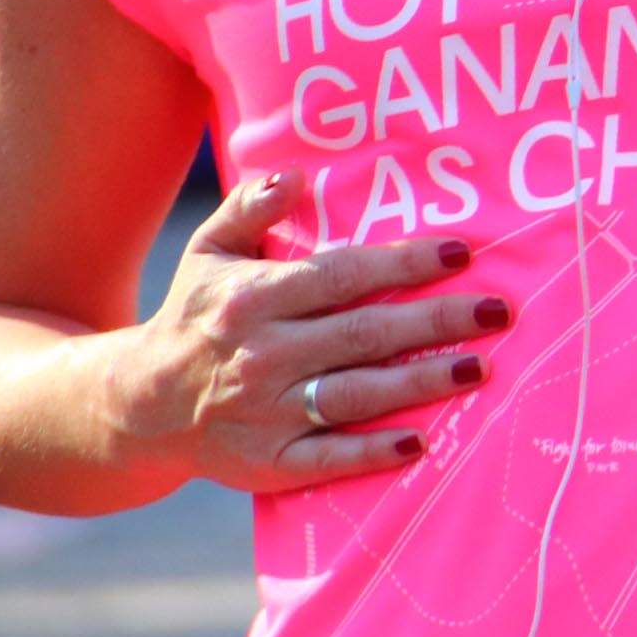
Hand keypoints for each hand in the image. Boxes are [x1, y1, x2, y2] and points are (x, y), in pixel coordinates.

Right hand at [113, 172, 508, 492]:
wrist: (139, 403)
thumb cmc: (194, 315)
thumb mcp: (210, 252)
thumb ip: (252, 209)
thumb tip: (294, 174)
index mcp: (254, 298)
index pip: (343, 275)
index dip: (404, 264)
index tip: (461, 253)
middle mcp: (263, 354)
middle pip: (364, 334)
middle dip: (435, 321)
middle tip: (497, 310)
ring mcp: (266, 412)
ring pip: (356, 393)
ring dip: (421, 382)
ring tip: (480, 366)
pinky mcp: (267, 462)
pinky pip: (327, 458)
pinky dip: (372, 452)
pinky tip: (420, 441)